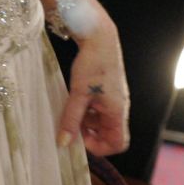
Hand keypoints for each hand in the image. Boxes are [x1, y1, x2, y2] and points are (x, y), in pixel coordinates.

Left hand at [59, 4, 129, 156]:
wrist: (99, 37)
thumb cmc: (92, 64)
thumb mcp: (78, 94)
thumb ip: (71, 120)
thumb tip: (64, 143)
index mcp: (117, 111)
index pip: (118, 143)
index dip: (100, 147)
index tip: (81, 139)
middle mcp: (119, 108)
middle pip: (109, 134)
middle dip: (90, 133)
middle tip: (72, 125)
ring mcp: (114, 100)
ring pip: (102, 122)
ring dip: (86, 121)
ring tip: (71, 110)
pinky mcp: (108, 92)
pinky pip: (99, 110)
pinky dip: (87, 110)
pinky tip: (74, 100)